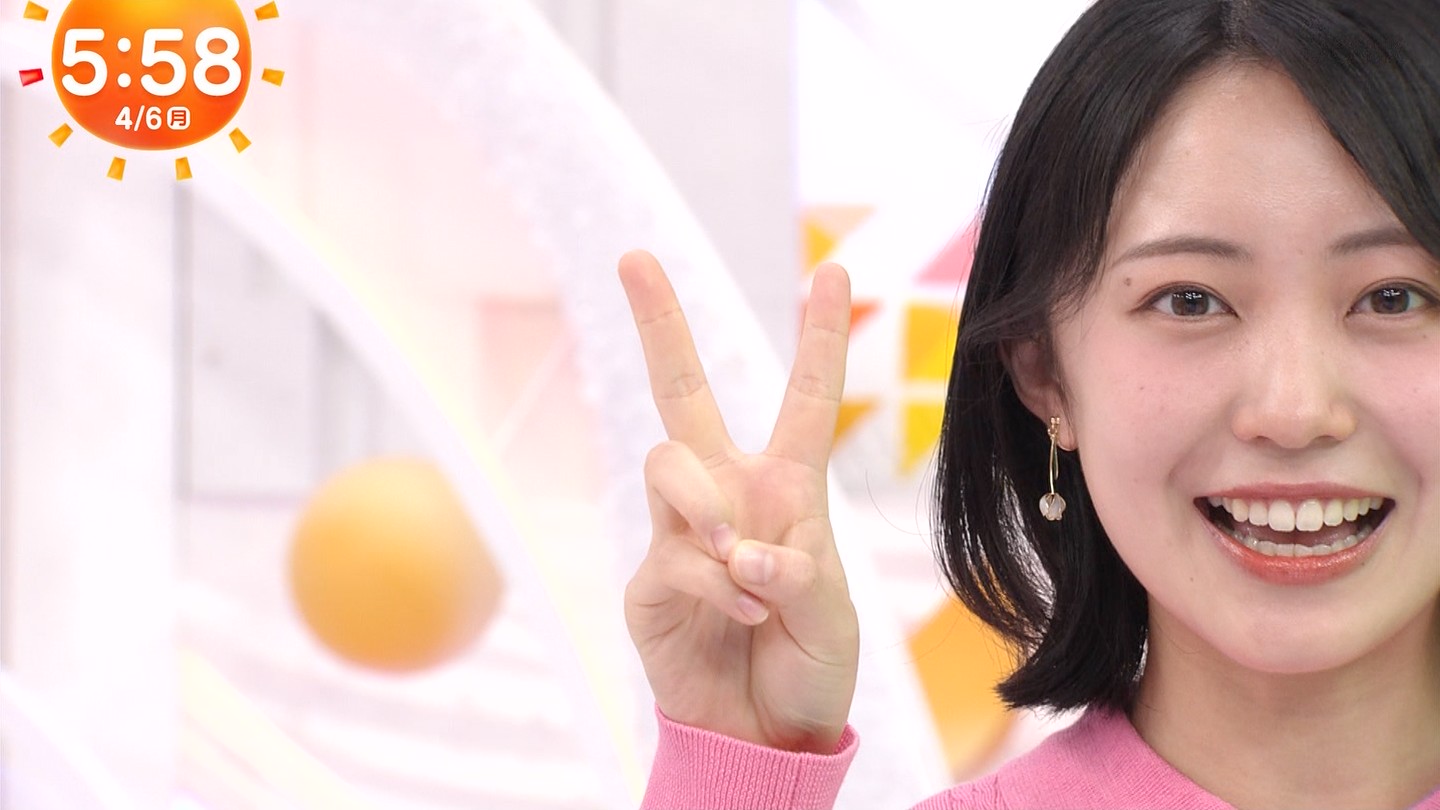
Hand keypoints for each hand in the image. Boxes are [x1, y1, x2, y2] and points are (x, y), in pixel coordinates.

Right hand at [619, 249, 858, 754]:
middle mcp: (727, 497)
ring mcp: (681, 535)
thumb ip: (798, 570)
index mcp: (787, 490)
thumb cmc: (809, 667)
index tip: (832, 270)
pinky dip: (716, 583)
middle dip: (658, 323)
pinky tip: (743, 610)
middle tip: (634, 258)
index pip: (802, 400)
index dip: (818, 337)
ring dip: (711, 512)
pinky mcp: (648, 581)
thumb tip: (741, 547)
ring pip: (668, 466)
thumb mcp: (833, 617)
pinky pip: (673, 554)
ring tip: (747, 568)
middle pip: (681, 393)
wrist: (763, 737)